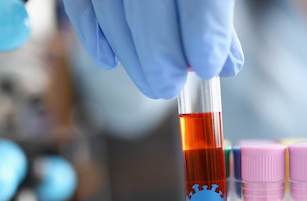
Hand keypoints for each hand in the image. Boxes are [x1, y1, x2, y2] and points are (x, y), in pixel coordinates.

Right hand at [63, 0, 243, 98]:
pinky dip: (94, 38)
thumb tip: (225, 65)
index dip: (204, 35)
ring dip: (133, 60)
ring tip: (153, 84)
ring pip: (114, 14)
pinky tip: (111, 61)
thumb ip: (217, 15)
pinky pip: (81, 7)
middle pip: (149, 7)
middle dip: (161, 59)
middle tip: (170, 86)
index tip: (207, 68)